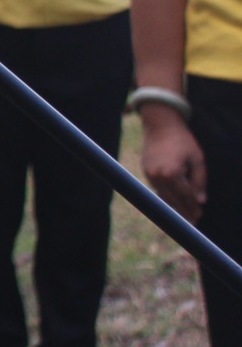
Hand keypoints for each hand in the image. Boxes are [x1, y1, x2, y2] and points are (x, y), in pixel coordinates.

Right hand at [142, 108, 206, 222]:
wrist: (160, 125)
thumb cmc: (182, 140)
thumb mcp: (197, 159)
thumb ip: (200, 180)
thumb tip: (201, 200)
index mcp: (173, 173)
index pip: (186, 197)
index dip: (194, 208)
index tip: (200, 216)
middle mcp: (158, 176)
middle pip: (174, 200)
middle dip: (184, 211)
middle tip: (193, 221)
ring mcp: (150, 175)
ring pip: (164, 196)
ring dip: (174, 206)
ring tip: (183, 215)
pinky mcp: (146, 172)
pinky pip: (158, 189)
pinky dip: (166, 196)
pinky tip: (173, 202)